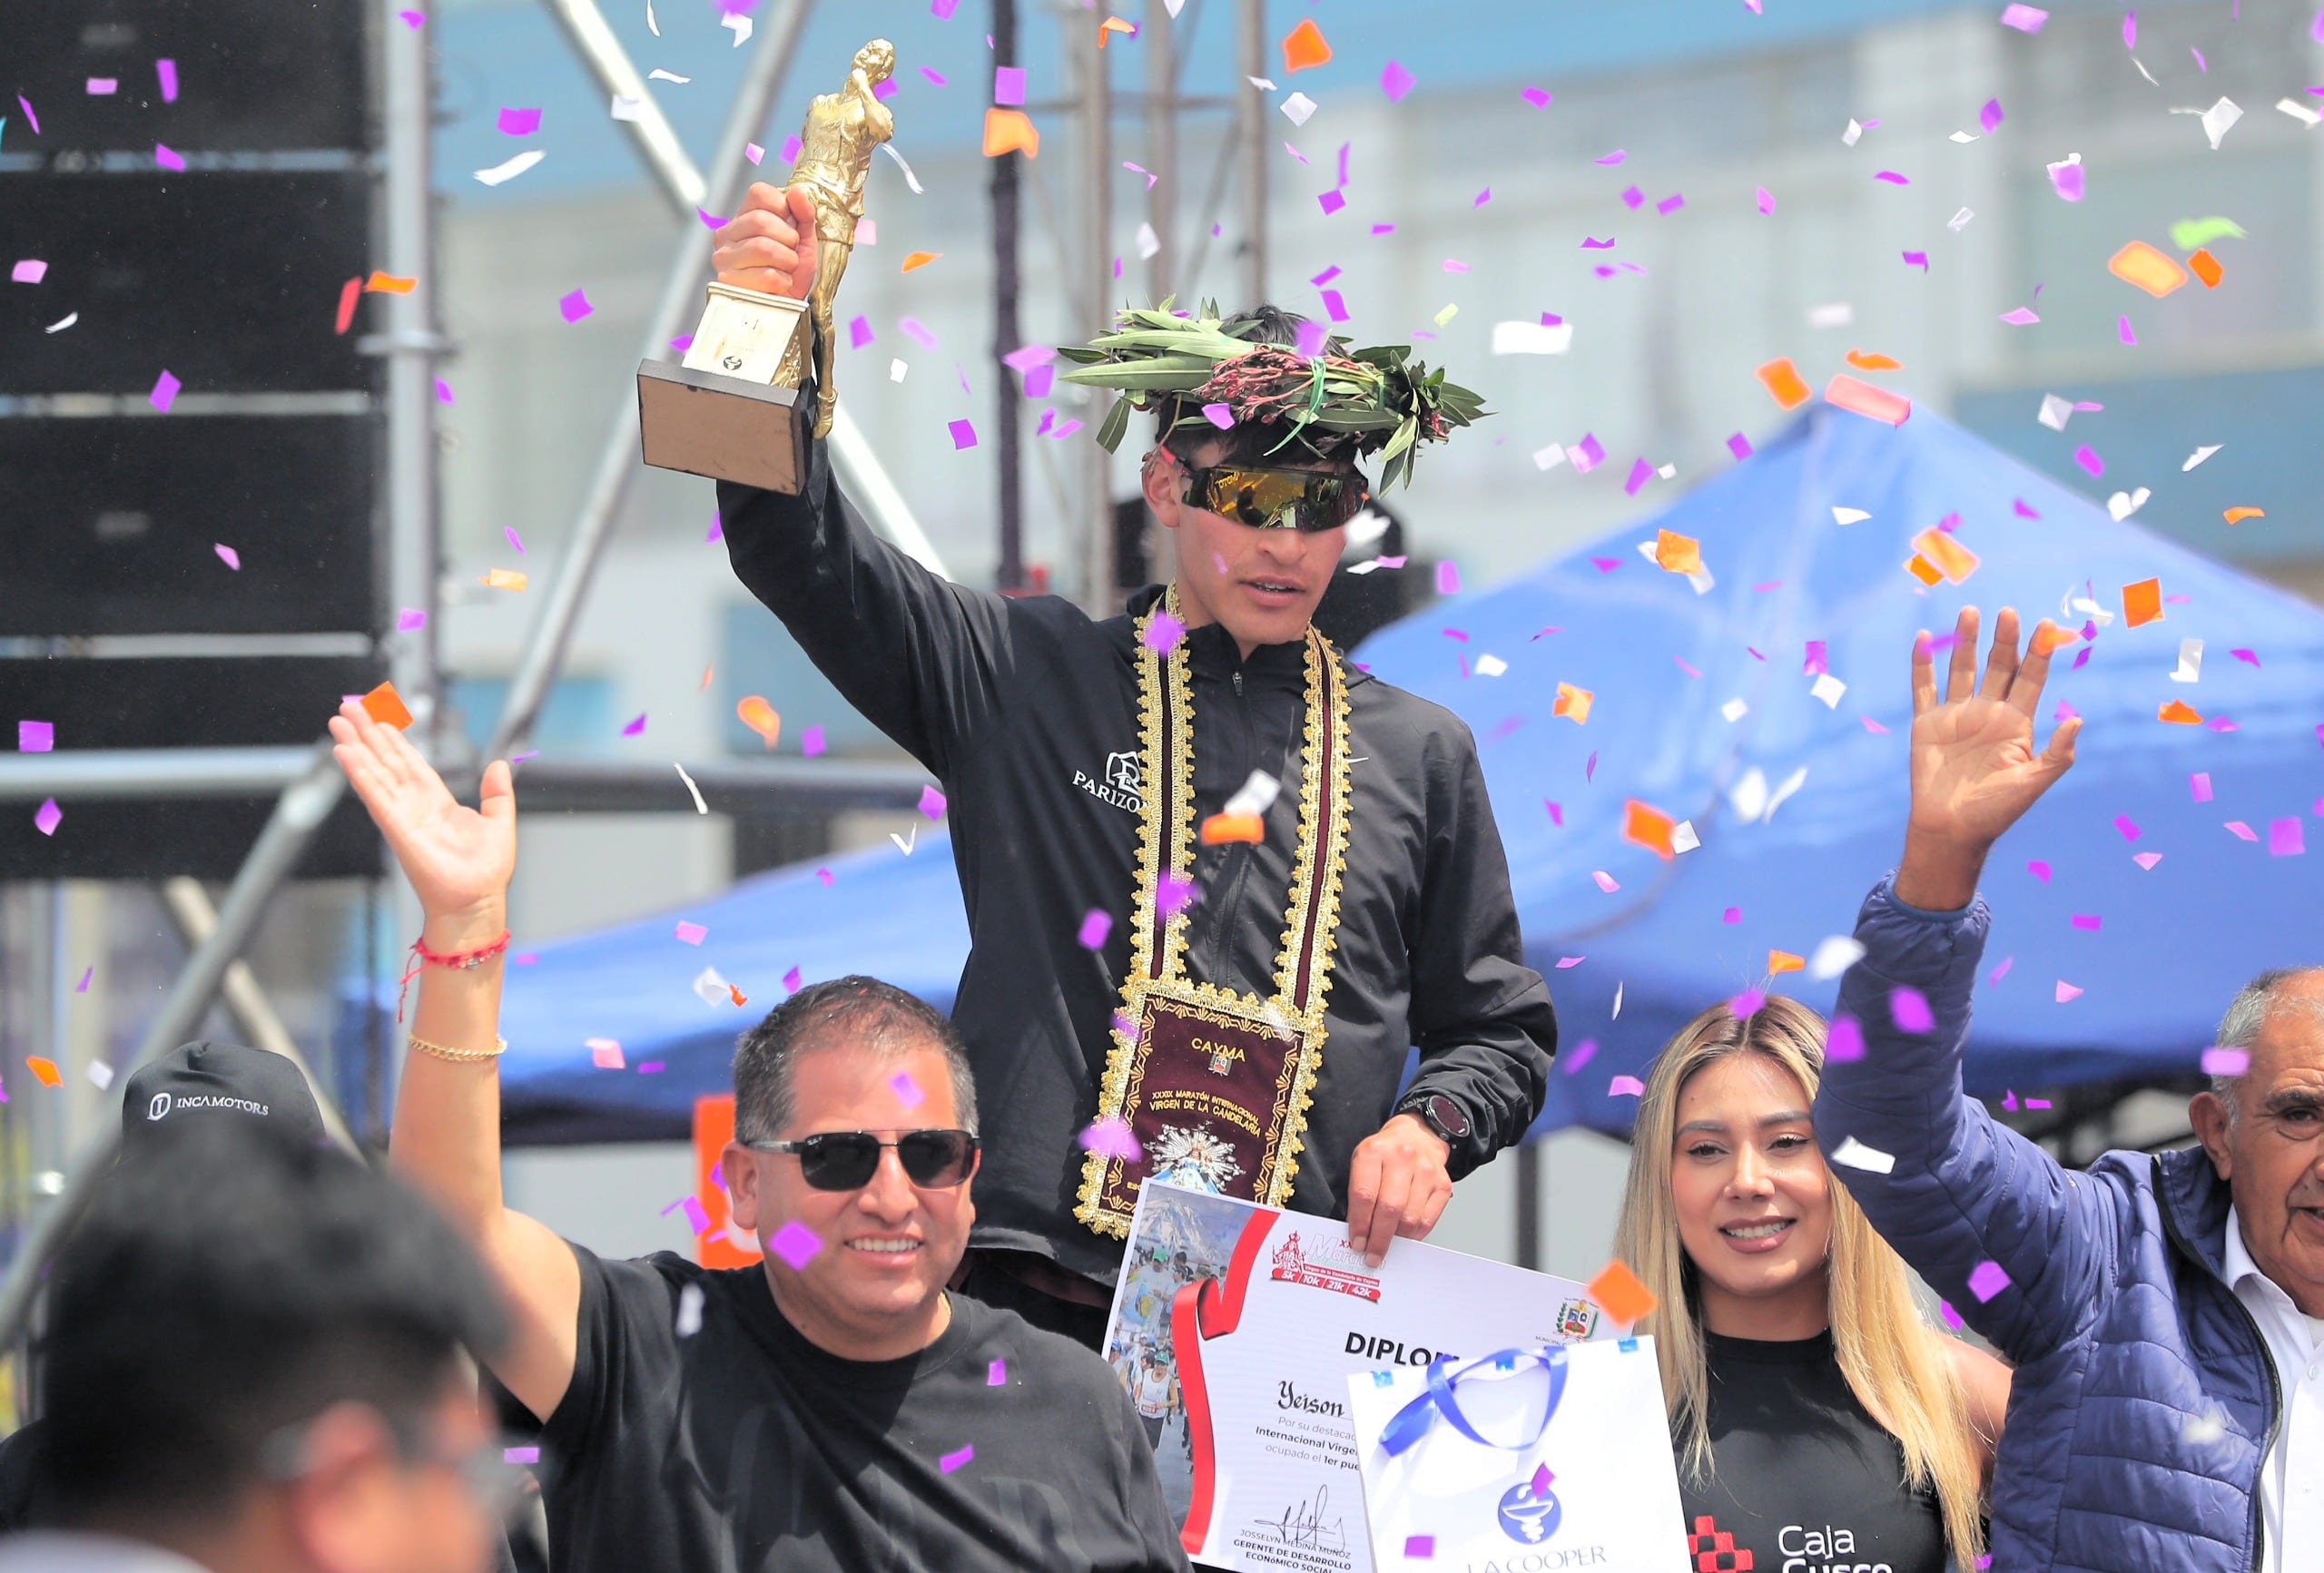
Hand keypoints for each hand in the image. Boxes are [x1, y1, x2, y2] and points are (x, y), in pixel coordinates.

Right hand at [328, 702, 515, 942]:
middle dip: (367, 734)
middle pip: (385, 761)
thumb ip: (497, 793)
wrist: (478, 900)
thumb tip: (500, 765)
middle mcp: (414, 804)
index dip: (394, 740)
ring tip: (338, 721)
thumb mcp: (499, 822)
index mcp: (437, 801)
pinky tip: (344, 752)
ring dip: (356, 746)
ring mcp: (402, 814)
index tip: (379, 718)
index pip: (410, 763)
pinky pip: (374, 794)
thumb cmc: (487, 872)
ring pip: (374, 772)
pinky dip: (359, 772)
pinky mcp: (397, 826)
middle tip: (347, 707)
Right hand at [712, 183, 818, 299]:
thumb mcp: (804, 239)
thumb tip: (797, 192)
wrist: (789, 308)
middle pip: (760, 220)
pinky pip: (766, 275)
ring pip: (762, 247)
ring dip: (787, 261)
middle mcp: (726, 234)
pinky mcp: (727, 283)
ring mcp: (723, 258)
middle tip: (790, 253)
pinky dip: (783, 281)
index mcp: (743, 217)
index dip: (782, 207)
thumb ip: (804, 214)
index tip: (790, 227)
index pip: (759, 193)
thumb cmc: (792, 273)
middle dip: (788, 239)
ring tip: (786, 270)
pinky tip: (779, 286)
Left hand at [1345, 1114, 1453, 1267]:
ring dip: (1397, 1239)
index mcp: (1374, 1151)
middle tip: (1372, 1256)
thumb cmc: (1385, 1153)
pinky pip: (1427, 1220)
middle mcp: (1402, 1158)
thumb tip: (1359, 1233)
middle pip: (1390, 1209)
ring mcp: (1426, 1171)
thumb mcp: (1363, 1161)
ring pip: (1410, 1218)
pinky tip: (1405, 1237)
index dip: (1359, 1224)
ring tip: (1387, 1247)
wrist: (1418, 1135)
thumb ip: (1359, 1193)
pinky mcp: (1443, 1184)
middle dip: (1379, 1239)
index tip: (1357, 1243)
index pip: (1365, 1195)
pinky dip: (1414, 1235)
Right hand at [1896, 606, 2078, 908]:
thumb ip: (2057, 754)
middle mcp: (1988, 713)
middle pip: (1998, 666)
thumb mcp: (2032, 783)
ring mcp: (1956, 716)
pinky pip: (1923, 687)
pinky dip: (1922, 663)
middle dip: (2004, 639)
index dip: (2039, 653)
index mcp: (2016, 724)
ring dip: (1965, 641)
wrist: (1951, 829)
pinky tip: (1923, 638)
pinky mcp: (1927, 724)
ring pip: (1961, 668)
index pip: (2030, 679)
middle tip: (2007, 612)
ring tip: (1970, 612)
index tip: (2047, 625)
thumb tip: (2077, 719)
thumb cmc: (1995, 811)